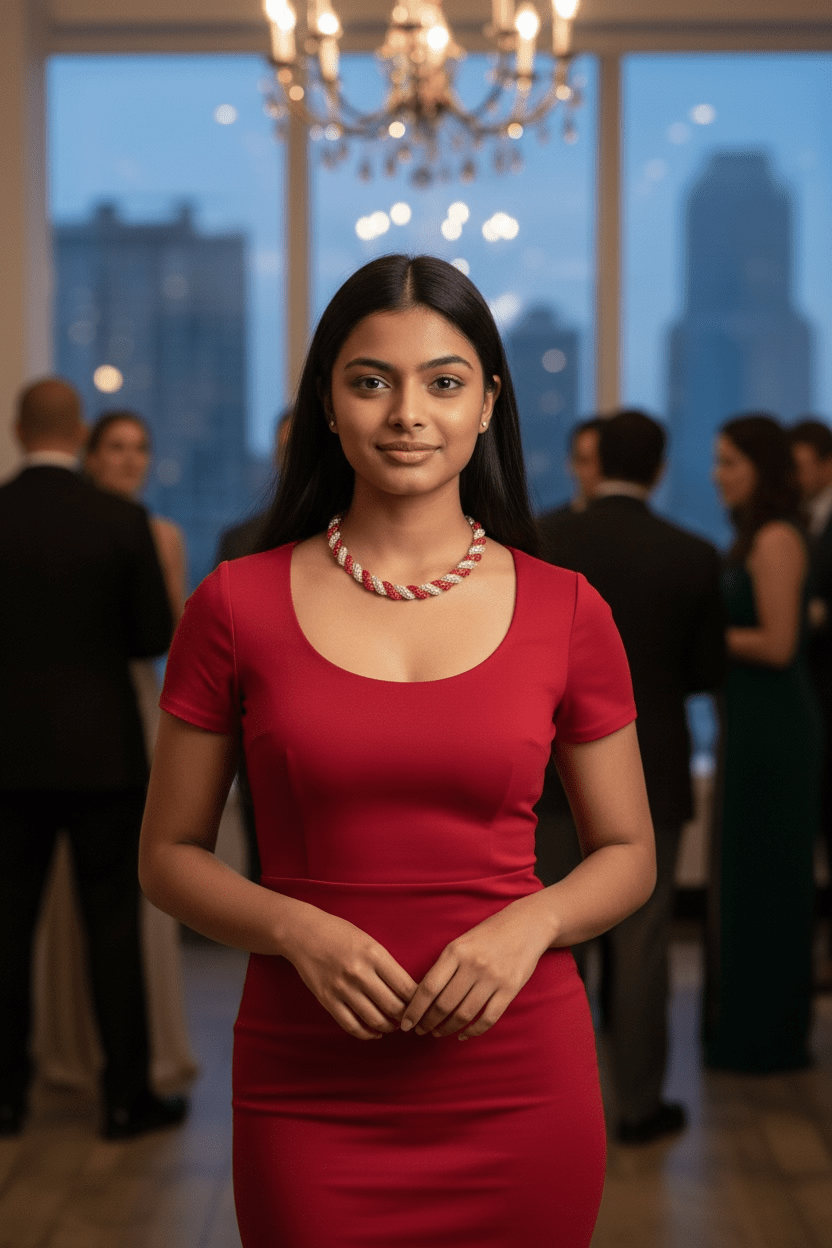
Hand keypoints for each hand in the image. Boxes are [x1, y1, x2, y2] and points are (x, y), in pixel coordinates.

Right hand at [282, 906, 417, 1039]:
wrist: (304, 933)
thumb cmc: (341, 934)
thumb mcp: (370, 942)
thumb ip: (388, 965)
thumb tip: (408, 992)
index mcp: (375, 955)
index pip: (406, 987)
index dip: (418, 1001)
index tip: (422, 1005)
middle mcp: (360, 973)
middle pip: (394, 1007)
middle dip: (406, 1017)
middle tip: (410, 1019)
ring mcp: (342, 988)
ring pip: (375, 1020)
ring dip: (389, 1027)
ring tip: (393, 1025)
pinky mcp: (328, 1000)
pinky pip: (352, 1026)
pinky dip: (367, 1034)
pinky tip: (375, 1032)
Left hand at [400, 896, 552, 1041]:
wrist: (526, 924)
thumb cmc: (488, 934)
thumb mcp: (461, 942)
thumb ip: (445, 966)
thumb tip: (421, 997)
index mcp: (456, 951)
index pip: (428, 987)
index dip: (415, 1010)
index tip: (405, 1023)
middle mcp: (473, 964)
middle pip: (444, 1005)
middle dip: (428, 1022)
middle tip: (420, 1030)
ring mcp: (493, 978)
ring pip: (464, 1014)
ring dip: (447, 1028)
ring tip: (438, 1032)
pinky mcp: (510, 989)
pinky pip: (487, 1018)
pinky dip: (473, 1031)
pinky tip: (463, 1035)